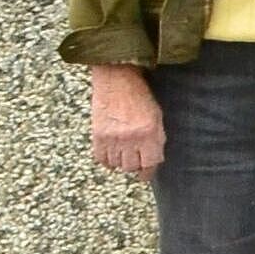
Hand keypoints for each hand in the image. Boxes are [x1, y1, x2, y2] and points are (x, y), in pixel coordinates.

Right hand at [84, 64, 163, 179]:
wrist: (117, 80)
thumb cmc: (140, 96)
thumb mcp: (156, 116)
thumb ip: (156, 139)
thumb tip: (153, 160)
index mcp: (150, 133)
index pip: (150, 164)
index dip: (148, 172)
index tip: (146, 173)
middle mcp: (131, 138)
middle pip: (132, 167)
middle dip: (135, 165)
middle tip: (135, 158)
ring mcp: (113, 138)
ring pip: (117, 165)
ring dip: (121, 161)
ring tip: (123, 150)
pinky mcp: (98, 136)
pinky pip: (101, 159)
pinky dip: (107, 159)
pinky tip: (111, 151)